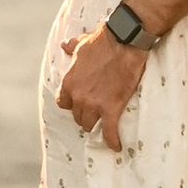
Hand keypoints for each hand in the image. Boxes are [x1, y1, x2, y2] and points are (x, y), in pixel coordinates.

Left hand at [55, 24, 146, 150]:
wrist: (123, 41)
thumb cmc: (103, 40)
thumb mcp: (82, 43)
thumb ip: (71, 48)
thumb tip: (64, 46)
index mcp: (69, 82)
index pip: (63, 103)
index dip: (72, 103)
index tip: (79, 102)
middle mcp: (78, 96)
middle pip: (77, 116)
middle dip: (85, 114)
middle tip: (94, 112)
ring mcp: (94, 104)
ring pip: (89, 125)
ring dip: (96, 125)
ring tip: (103, 123)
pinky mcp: (111, 108)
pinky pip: (109, 132)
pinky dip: (112, 140)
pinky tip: (116, 146)